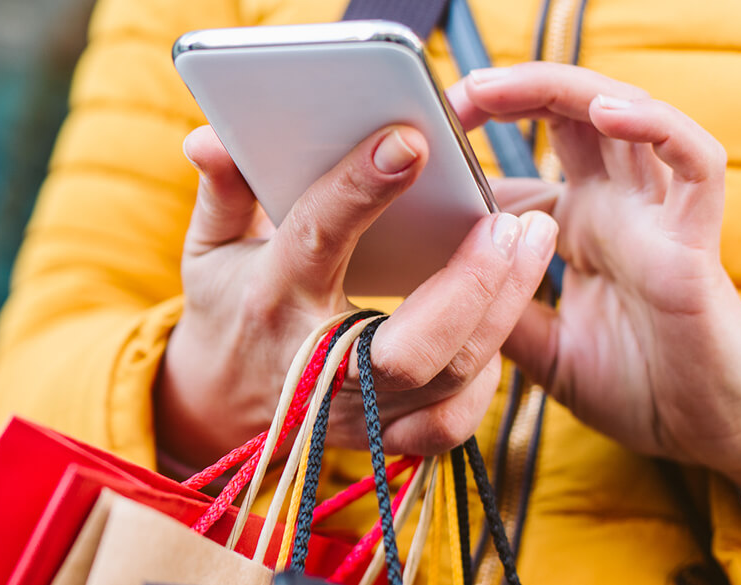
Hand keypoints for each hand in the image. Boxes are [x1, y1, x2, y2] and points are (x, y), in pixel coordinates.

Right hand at [155, 125, 557, 469]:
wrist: (217, 405)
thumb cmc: (227, 308)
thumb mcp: (211, 247)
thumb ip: (223, 189)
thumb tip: (209, 137)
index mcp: (272, 298)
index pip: (316, 240)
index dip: (361, 189)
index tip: (412, 141)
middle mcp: (315, 364)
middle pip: (410, 347)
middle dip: (473, 283)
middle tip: (514, 222)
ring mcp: (353, 412)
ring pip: (447, 378)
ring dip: (501, 312)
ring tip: (532, 243)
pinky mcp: (381, 438)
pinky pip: (451, 421)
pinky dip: (485, 376)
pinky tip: (501, 319)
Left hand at [449, 62, 740, 513]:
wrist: (706, 435)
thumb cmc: (634, 386)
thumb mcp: (538, 348)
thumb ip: (497, 311)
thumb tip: (433, 282)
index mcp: (580, 227)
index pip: (530, 160)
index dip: (483, 144)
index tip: (425, 142)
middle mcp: (619, 208)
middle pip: (574, 116)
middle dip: (516, 92)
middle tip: (458, 94)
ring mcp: (658, 218)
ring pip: (628, 118)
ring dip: (567, 91)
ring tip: (503, 88)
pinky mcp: (696, 241)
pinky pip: (696, 164)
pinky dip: (657, 127)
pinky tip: (608, 113)